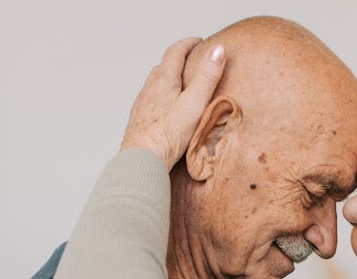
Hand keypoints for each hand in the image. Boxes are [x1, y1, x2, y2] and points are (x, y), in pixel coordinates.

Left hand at [121, 38, 226, 167]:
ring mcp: (142, 104)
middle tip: (192, 61)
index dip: (189, 43)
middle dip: (179, 60)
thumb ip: (207, 77)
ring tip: (180, 84)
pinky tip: (165, 109)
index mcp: (164, 80)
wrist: (142, 160)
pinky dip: (160, 97)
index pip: (175, 52)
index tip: (199, 41)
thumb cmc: (168, 135)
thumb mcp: (195, 103)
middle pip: (163, 66)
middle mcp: (149, 88)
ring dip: (168, 78)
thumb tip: (218, 50)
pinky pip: (150, 101)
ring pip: (154, 84)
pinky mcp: (139, 120)